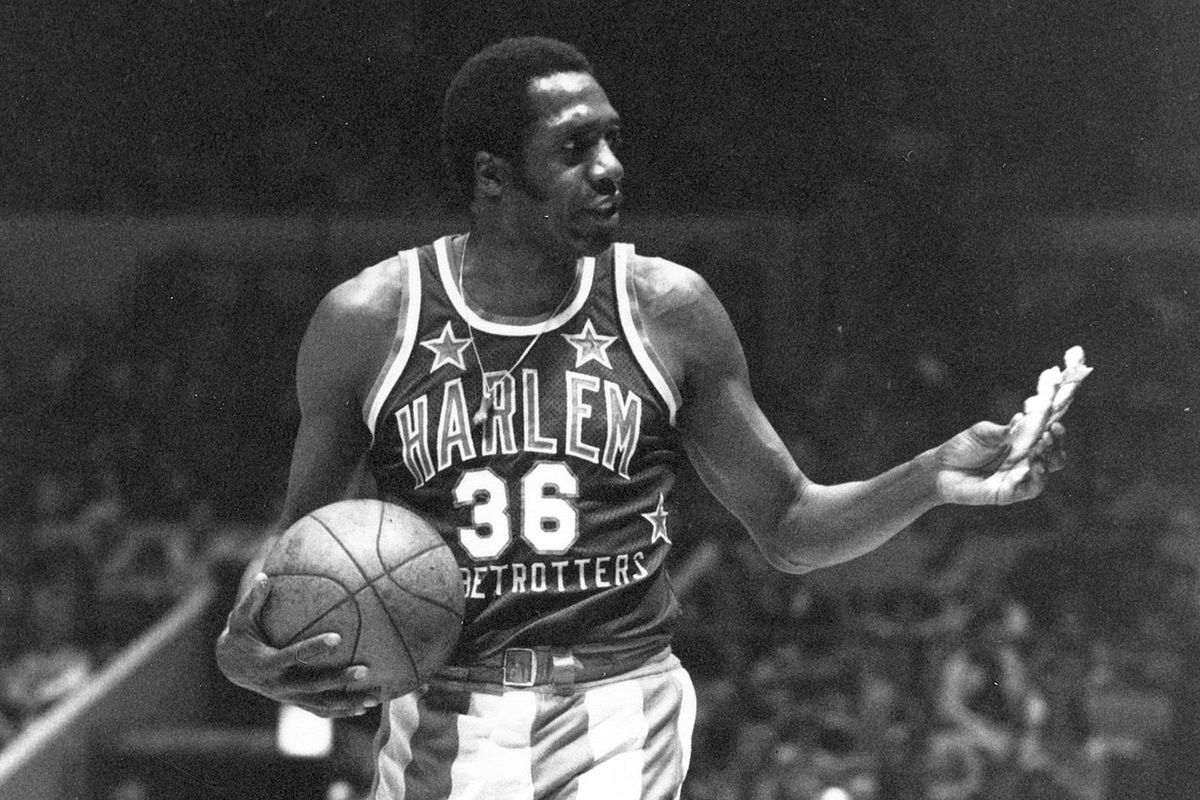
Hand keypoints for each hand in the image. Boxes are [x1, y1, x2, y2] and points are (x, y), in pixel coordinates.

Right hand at [214, 574, 379, 717]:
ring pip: (320, 704)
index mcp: (267, 663)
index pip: (294, 656)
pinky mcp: (294, 702)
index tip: (338, 638)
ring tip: (375, 697)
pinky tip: (364, 707)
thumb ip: (252, 601)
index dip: (314, 647)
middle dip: (339, 679)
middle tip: (365, 670)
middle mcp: (278, 685)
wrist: (230, 666)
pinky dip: (341, 710)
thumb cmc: (240, 635)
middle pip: (313, 685)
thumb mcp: (239, 619)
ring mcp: (287, 697)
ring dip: (347, 702)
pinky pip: (320, 710)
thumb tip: (264, 577)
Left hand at [932, 417, 1066, 505]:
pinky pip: (1031, 488)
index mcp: (1021, 443)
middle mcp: (1025, 460)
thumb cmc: (963, 448)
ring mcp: (1019, 477)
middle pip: (1054, 455)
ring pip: (1047, 472)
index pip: (1047, 436)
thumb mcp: (983, 433)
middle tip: (1048, 434)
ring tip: (1040, 447)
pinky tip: (1035, 466)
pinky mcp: (1010, 493)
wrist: (940, 469)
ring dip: (1049, 459)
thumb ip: (1004, 430)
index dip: (1055, 430)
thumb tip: (1024, 418)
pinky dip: (1037, 478)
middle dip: (1056, 444)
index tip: (1054, 423)